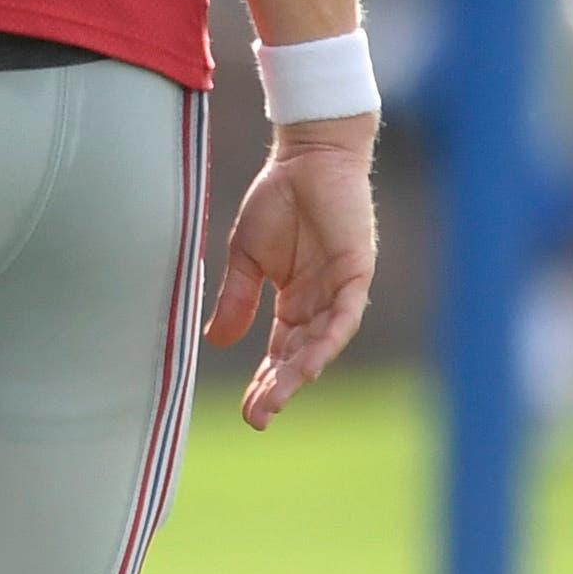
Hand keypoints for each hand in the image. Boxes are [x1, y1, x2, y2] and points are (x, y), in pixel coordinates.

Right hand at [203, 118, 376, 427]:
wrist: (307, 157)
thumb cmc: (278, 199)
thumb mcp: (246, 255)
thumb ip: (237, 298)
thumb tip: (216, 343)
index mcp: (292, 302)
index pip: (279, 353)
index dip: (265, 382)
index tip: (248, 413)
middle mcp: (318, 304)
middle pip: (299, 356)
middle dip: (279, 387)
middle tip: (258, 416)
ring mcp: (339, 291)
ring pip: (321, 343)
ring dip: (301, 371)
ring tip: (280, 396)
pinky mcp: (356, 273)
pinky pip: (345, 314)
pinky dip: (330, 338)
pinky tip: (313, 362)